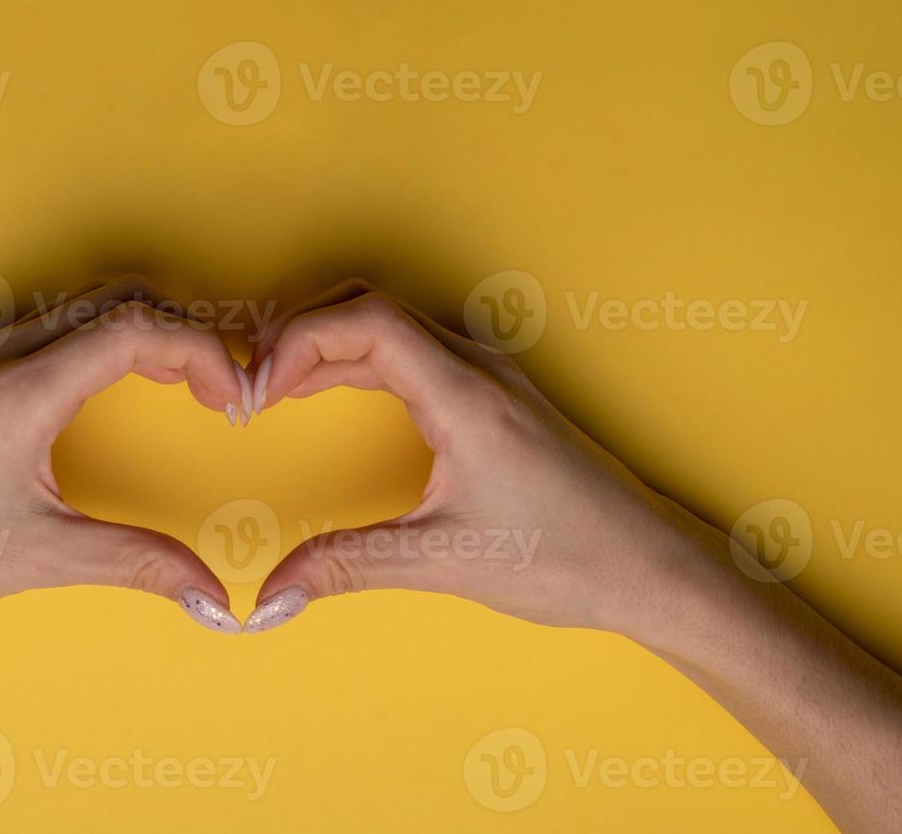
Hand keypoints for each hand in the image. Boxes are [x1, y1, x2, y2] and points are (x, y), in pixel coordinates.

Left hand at [0, 275, 249, 634]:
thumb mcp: (37, 558)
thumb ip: (137, 565)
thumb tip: (212, 598)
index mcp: (23, 389)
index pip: (138, 328)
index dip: (203, 354)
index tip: (233, 400)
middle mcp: (1, 353)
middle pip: (118, 297)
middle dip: (182, 330)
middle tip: (219, 385)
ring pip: (82, 302)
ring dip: (142, 325)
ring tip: (180, 380)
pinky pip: (50, 321)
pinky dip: (101, 333)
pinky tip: (111, 379)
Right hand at [241, 279, 698, 634]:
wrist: (649, 565)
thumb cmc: (567, 556)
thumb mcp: (445, 560)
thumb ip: (349, 566)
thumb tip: (271, 594)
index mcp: (465, 394)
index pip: (365, 320)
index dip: (297, 341)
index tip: (258, 391)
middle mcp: (478, 368)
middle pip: (371, 307)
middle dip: (301, 333)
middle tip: (253, 383)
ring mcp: (490, 375)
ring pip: (392, 324)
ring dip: (330, 343)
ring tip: (278, 386)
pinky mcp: (494, 394)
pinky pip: (413, 348)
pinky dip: (361, 359)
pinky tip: (336, 392)